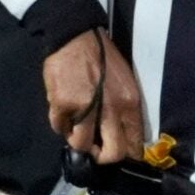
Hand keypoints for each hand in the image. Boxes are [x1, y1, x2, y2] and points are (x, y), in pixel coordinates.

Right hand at [42, 29, 147, 165]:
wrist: (76, 37)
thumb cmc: (103, 57)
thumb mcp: (126, 81)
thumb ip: (125, 109)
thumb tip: (120, 134)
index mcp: (130, 103)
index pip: (135, 144)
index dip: (126, 154)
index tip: (117, 153)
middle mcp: (110, 110)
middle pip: (112, 154)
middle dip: (102, 157)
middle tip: (95, 149)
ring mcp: (85, 109)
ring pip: (81, 145)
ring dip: (77, 141)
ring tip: (76, 129)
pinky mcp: (62, 105)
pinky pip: (59, 128)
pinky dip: (60, 125)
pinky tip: (64, 113)